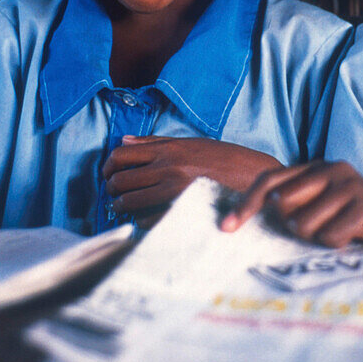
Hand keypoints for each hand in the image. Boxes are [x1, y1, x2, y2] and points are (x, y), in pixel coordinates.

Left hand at [103, 136, 282, 224]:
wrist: (254, 175)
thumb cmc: (224, 159)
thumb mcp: (191, 143)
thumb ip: (156, 143)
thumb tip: (125, 141)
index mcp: (168, 149)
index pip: (120, 155)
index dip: (107, 167)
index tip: (109, 176)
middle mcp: (168, 167)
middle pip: (120, 180)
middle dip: (111, 190)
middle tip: (115, 195)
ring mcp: (174, 189)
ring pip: (129, 201)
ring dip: (121, 207)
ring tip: (125, 209)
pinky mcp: (182, 209)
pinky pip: (148, 220)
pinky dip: (141, 221)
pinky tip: (146, 218)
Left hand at [220, 161, 362, 246]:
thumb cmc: (355, 221)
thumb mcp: (322, 207)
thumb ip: (293, 204)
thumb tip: (247, 215)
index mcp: (317, 167)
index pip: (270, 181)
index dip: (246, 204)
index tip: (226, 228)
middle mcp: (332, 169)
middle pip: (283, 205)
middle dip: (294, 228)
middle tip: (320, 231)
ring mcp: (350, 185)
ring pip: (304, 225)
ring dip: (319, 239)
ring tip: (340, 233)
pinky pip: (330, 236)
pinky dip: (338, 244)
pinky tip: (355, 238)